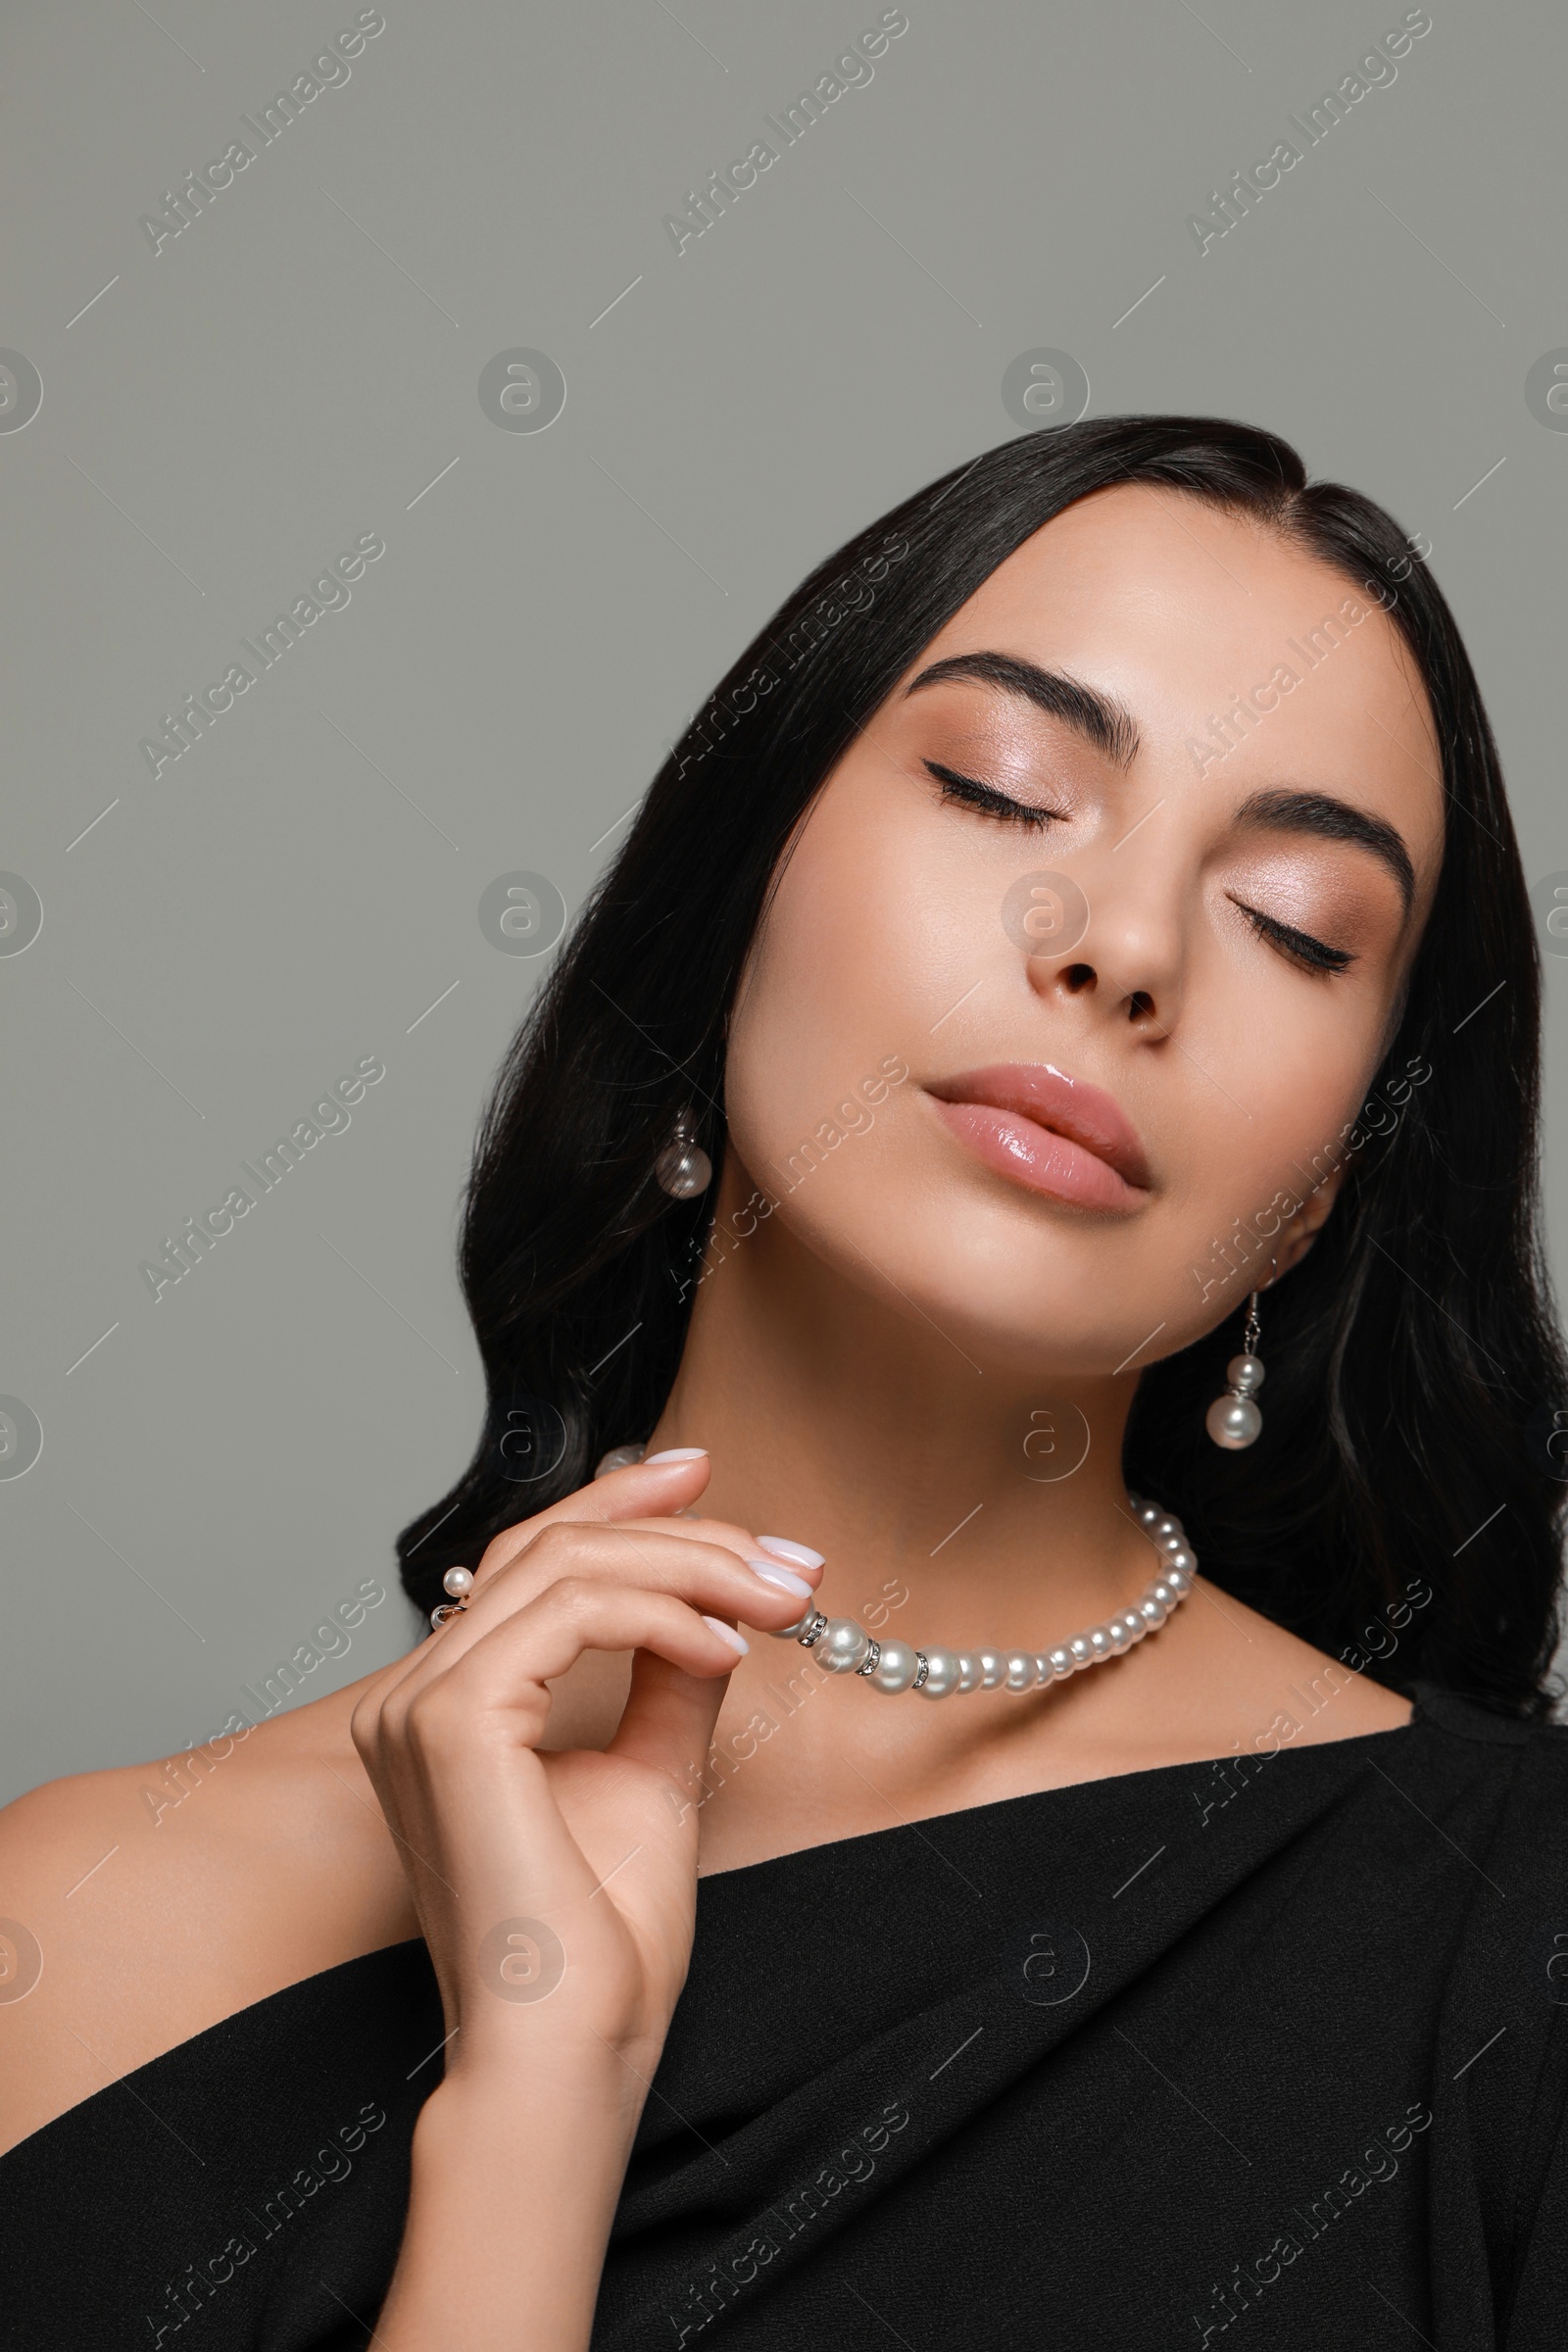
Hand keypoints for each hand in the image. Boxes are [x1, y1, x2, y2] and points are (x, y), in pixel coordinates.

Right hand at [349, 1452, 816, 2092]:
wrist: (573, 2046)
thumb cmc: (601, 1943)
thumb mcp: (651, 1774)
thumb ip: (666, 1679)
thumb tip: (715, 1603)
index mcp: (445, 1705)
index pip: (530, 1561)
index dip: (621, 1504)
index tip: (709, 1474)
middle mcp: (413, 1695)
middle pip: (556, 1549)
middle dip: (688, 1537)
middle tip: (791, 1565)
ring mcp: (419, 1704)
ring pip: (569, 1567)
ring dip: (695, 1569)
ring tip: (782, 1604)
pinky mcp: (451, 1721)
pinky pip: (572, 1613)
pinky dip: (664, 1612)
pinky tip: (727, 1647)